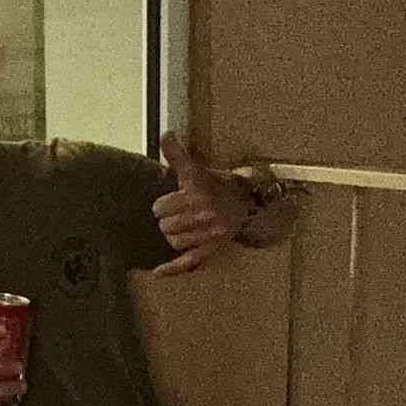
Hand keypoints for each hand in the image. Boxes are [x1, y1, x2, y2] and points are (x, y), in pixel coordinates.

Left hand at [150, 132, 253, 276]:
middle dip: (167, 220)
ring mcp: (209, 234)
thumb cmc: (217, 184)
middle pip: (165, 226)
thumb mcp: (197, 169)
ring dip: (172, 236)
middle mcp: (204, 214)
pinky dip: (172, 268)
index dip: (162, 205)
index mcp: (197, 194)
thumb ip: (177, 154)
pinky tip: (158, 272)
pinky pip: (189, 262)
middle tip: (176, 215)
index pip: (160, 208)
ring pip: (173, 242)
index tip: (168, 203)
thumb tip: (165, 133)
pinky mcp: (212, 250)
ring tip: (180, 228)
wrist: (248, 200)